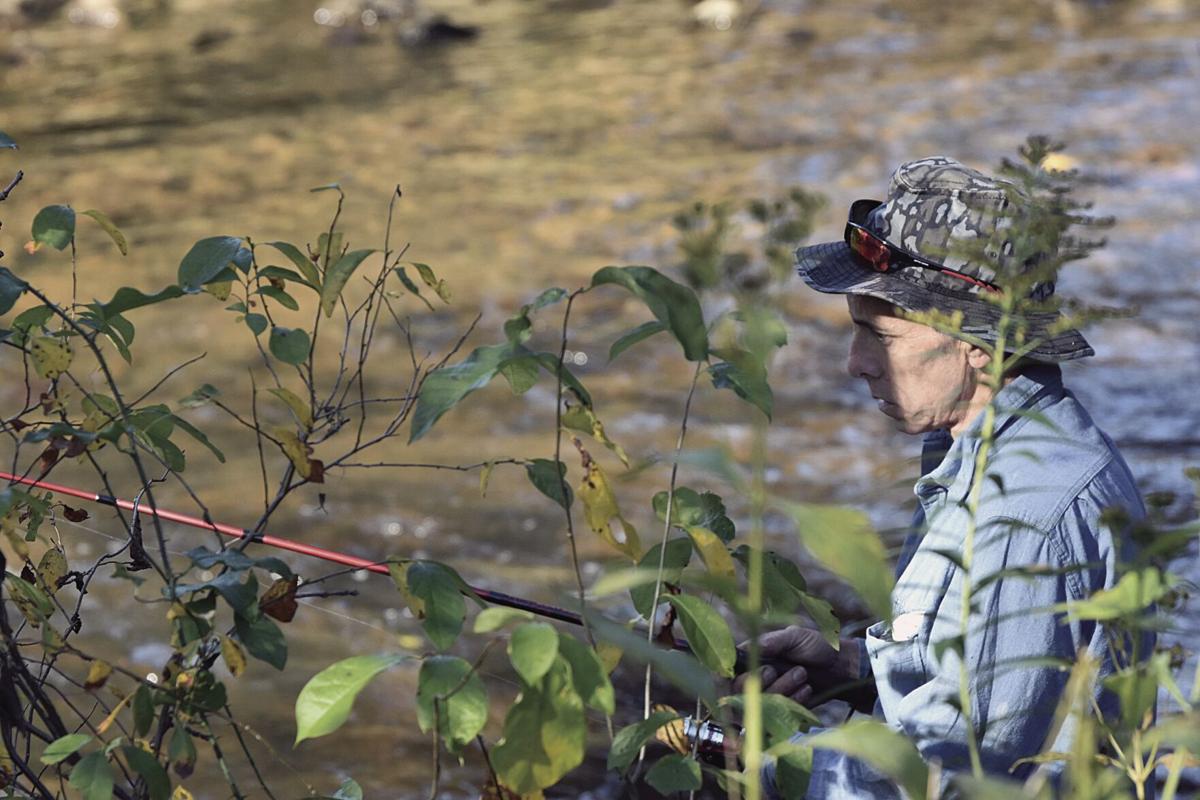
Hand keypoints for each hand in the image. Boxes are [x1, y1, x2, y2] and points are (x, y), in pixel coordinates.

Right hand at [733, 626, 869, 709]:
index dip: (730, 678)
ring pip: (761, 705)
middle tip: (774, 670)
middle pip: (740, 692)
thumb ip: (770, 642)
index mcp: (754, 657)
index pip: (729, 672)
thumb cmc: (817, 646)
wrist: (842, 666)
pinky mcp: (786, 712)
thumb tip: (748, 648)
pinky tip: (808, 689)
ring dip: (781, 690)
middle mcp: (758, 678)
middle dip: (759, 682)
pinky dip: (795, 701)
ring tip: (802, 674)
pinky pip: (782, 714)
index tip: (746, 674)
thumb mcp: (794, 637)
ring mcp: (771, 696)